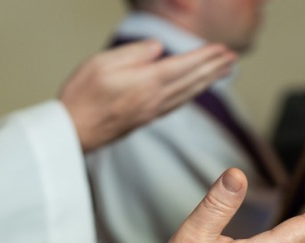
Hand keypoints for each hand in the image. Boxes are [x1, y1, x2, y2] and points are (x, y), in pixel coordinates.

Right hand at [59, 40, 235, 151]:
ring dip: (208, 81)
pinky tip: (196, 90)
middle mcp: (155, 99)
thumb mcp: (102, 63)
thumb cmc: (82, 97)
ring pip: (188, 93)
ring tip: (223, 71)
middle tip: (232, 59)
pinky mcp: (146, 119)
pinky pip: (177, 103)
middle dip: (214, 68)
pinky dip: (192, 93)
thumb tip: (158, 48)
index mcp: (147, 83)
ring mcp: (152, 111)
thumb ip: (134, 54)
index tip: (222, 49)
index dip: (205, 57)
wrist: (73, 133)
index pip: (184, 66)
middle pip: (192, 81)